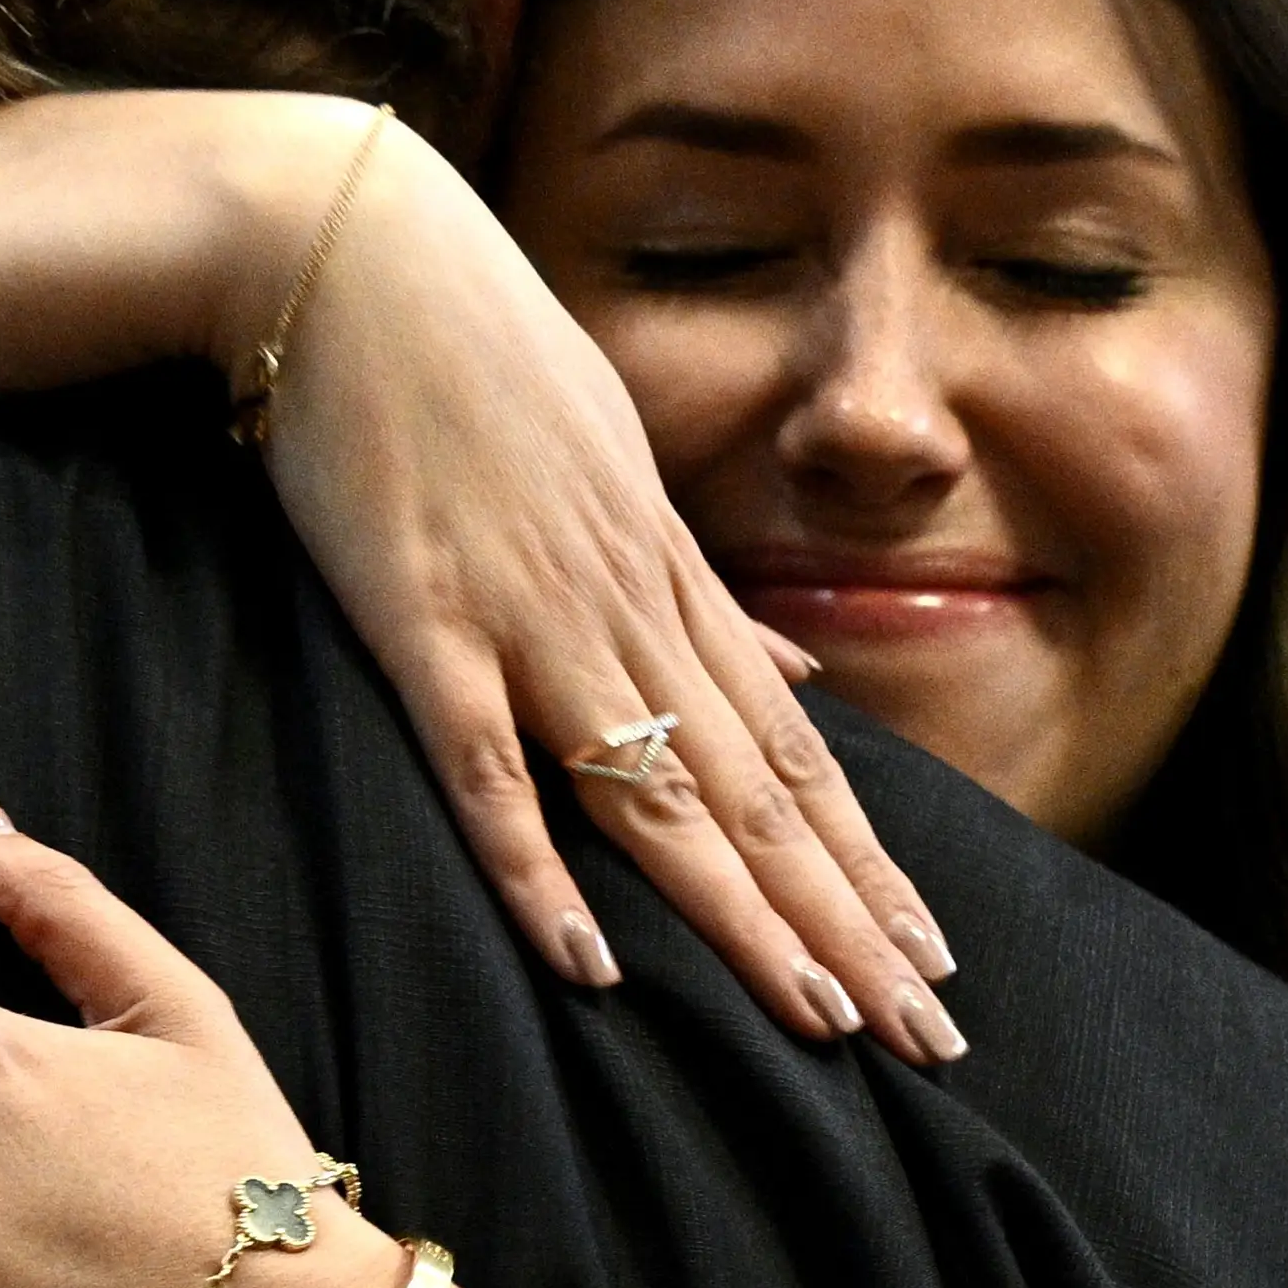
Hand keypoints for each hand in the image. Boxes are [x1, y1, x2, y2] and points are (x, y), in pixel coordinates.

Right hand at [235, 106, 963, 1058]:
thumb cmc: (477, 355)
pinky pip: (485, 767)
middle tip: (931, 1038)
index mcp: (668, 579)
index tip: (936, 964)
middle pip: (756, 797)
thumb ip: (702, 588)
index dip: (868, 866)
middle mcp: (626, 609)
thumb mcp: (622, 461)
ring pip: (657, 797)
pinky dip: (535, 867)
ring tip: (822, 1020)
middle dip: (848, 924)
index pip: (796, 754)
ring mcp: (529, 617)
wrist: (351, 249)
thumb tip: (801, 673)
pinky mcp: (422, 621)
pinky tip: (585, 960)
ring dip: (744, 918)